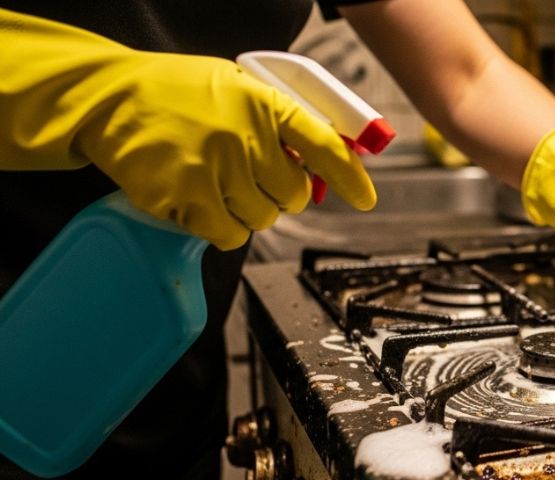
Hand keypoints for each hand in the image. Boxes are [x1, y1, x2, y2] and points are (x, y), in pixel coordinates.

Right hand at [0, 9, 376, 249]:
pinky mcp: (187, 198)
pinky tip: (202, 201)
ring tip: (219, 183)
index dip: (351, 176)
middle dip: (280, 195)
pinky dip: (221, 227)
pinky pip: (228, 235)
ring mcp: (217, 170)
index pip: (324, 145)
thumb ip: (277, 122)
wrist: (109, 98)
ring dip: (248, 211)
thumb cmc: (177, 93)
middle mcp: (246, 138)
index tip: (365, 198)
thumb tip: (318, 161)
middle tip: (253, 179)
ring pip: (262, 219)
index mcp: (265, 104)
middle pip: (293, 196)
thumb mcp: (236, 89)